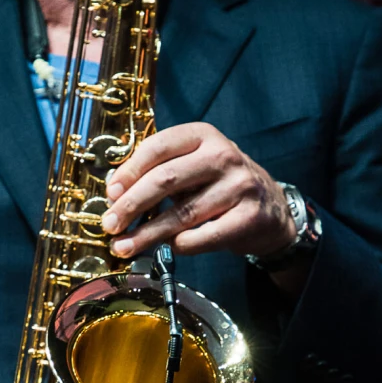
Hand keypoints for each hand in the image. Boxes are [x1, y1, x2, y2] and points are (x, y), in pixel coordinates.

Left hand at [101, 122, 295, 259]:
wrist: (271, 208)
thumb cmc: (219, 185)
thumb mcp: (193, 165)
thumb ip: (158, 172)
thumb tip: (115, 194)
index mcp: (203, 135)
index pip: (158, 147)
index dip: (129, 171)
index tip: (110, 193)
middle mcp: (223, 155)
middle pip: (166, 180)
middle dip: (131, 205)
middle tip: (110, 224)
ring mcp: (239, 186)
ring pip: (181, 214)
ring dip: (147, 234)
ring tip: (124, 246)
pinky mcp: (249, 217)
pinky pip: (202, 237)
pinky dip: (179, 245)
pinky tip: (168, 247)